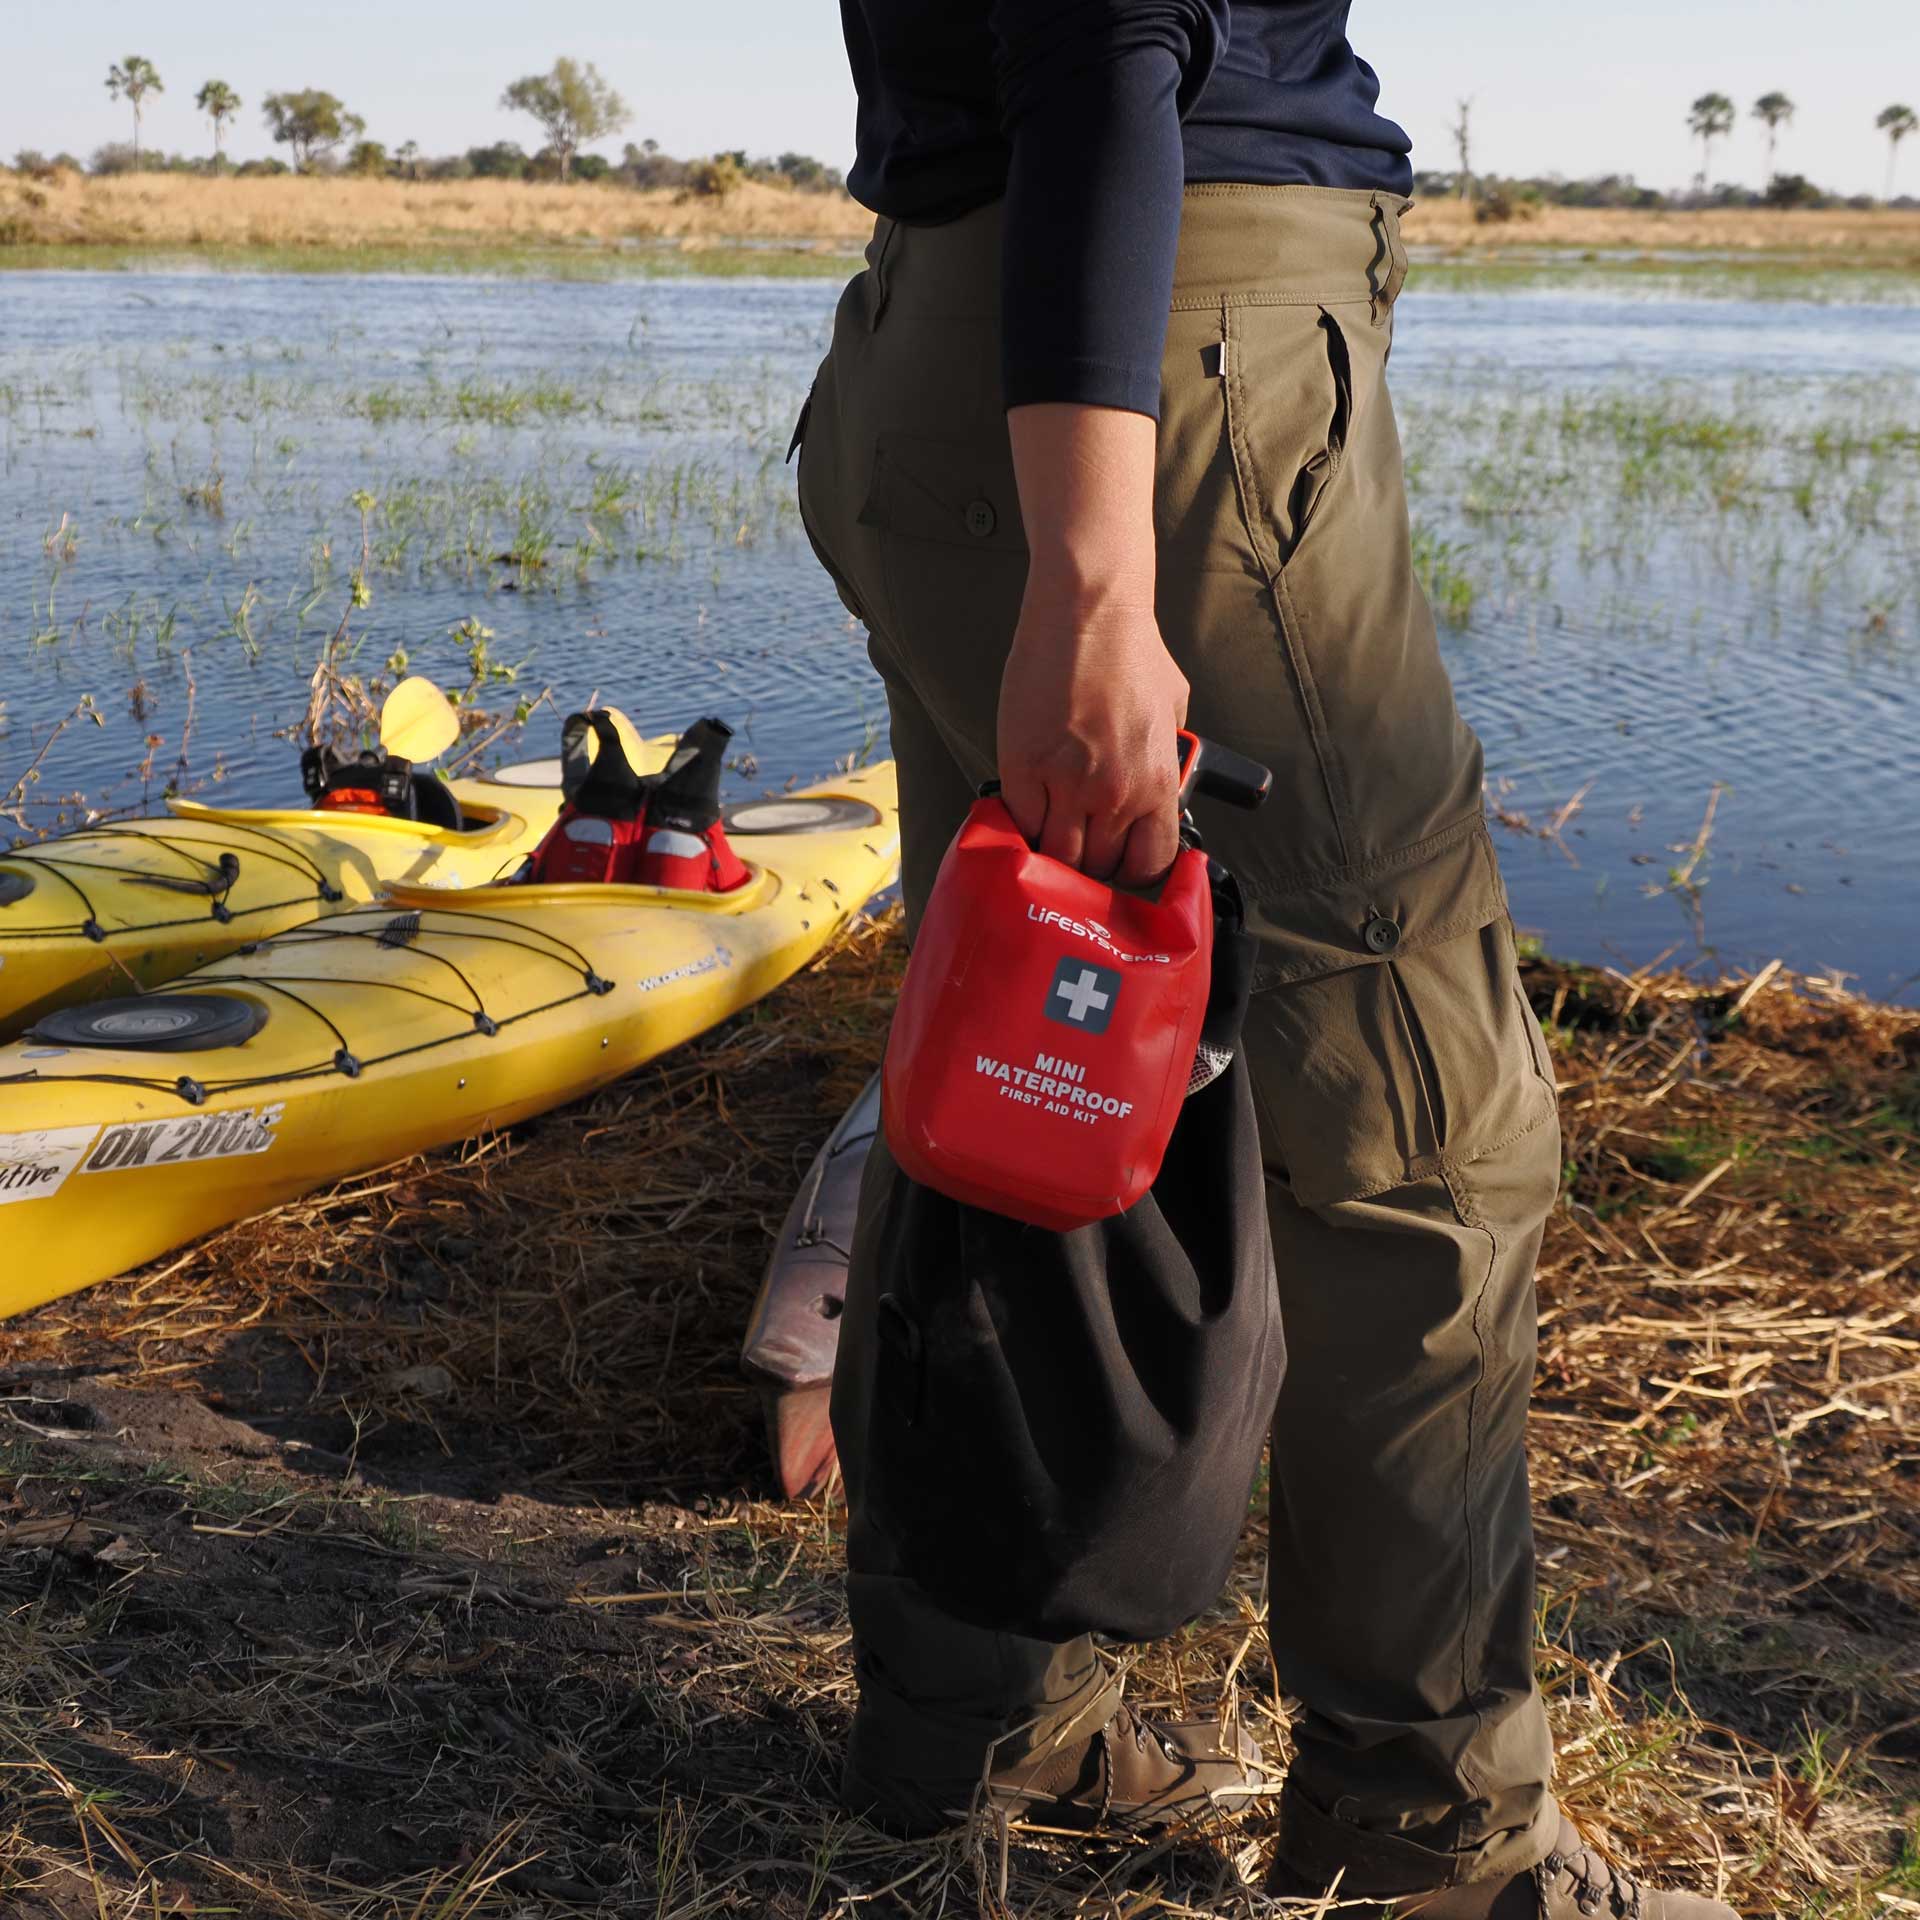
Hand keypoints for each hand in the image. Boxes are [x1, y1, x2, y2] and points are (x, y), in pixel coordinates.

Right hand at [999, 403, 1187, 883]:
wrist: (1088, 611)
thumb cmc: (1131, 651)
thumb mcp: (1172, 712)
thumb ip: (1165, 758)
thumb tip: (1158, 783)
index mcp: (1157, 783)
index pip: (1148, 865)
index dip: (1130, 875)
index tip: (1117, 868)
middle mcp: (1114, 792)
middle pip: (1096, 868)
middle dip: (1086, 868)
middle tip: (1074, 854)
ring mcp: (1065, 782)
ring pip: (1054, 855)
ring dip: (1048, 856)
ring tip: (1044, 842)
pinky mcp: (1022, 764)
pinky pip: (1018, 822)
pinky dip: (1018, 828)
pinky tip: (1021, 817)